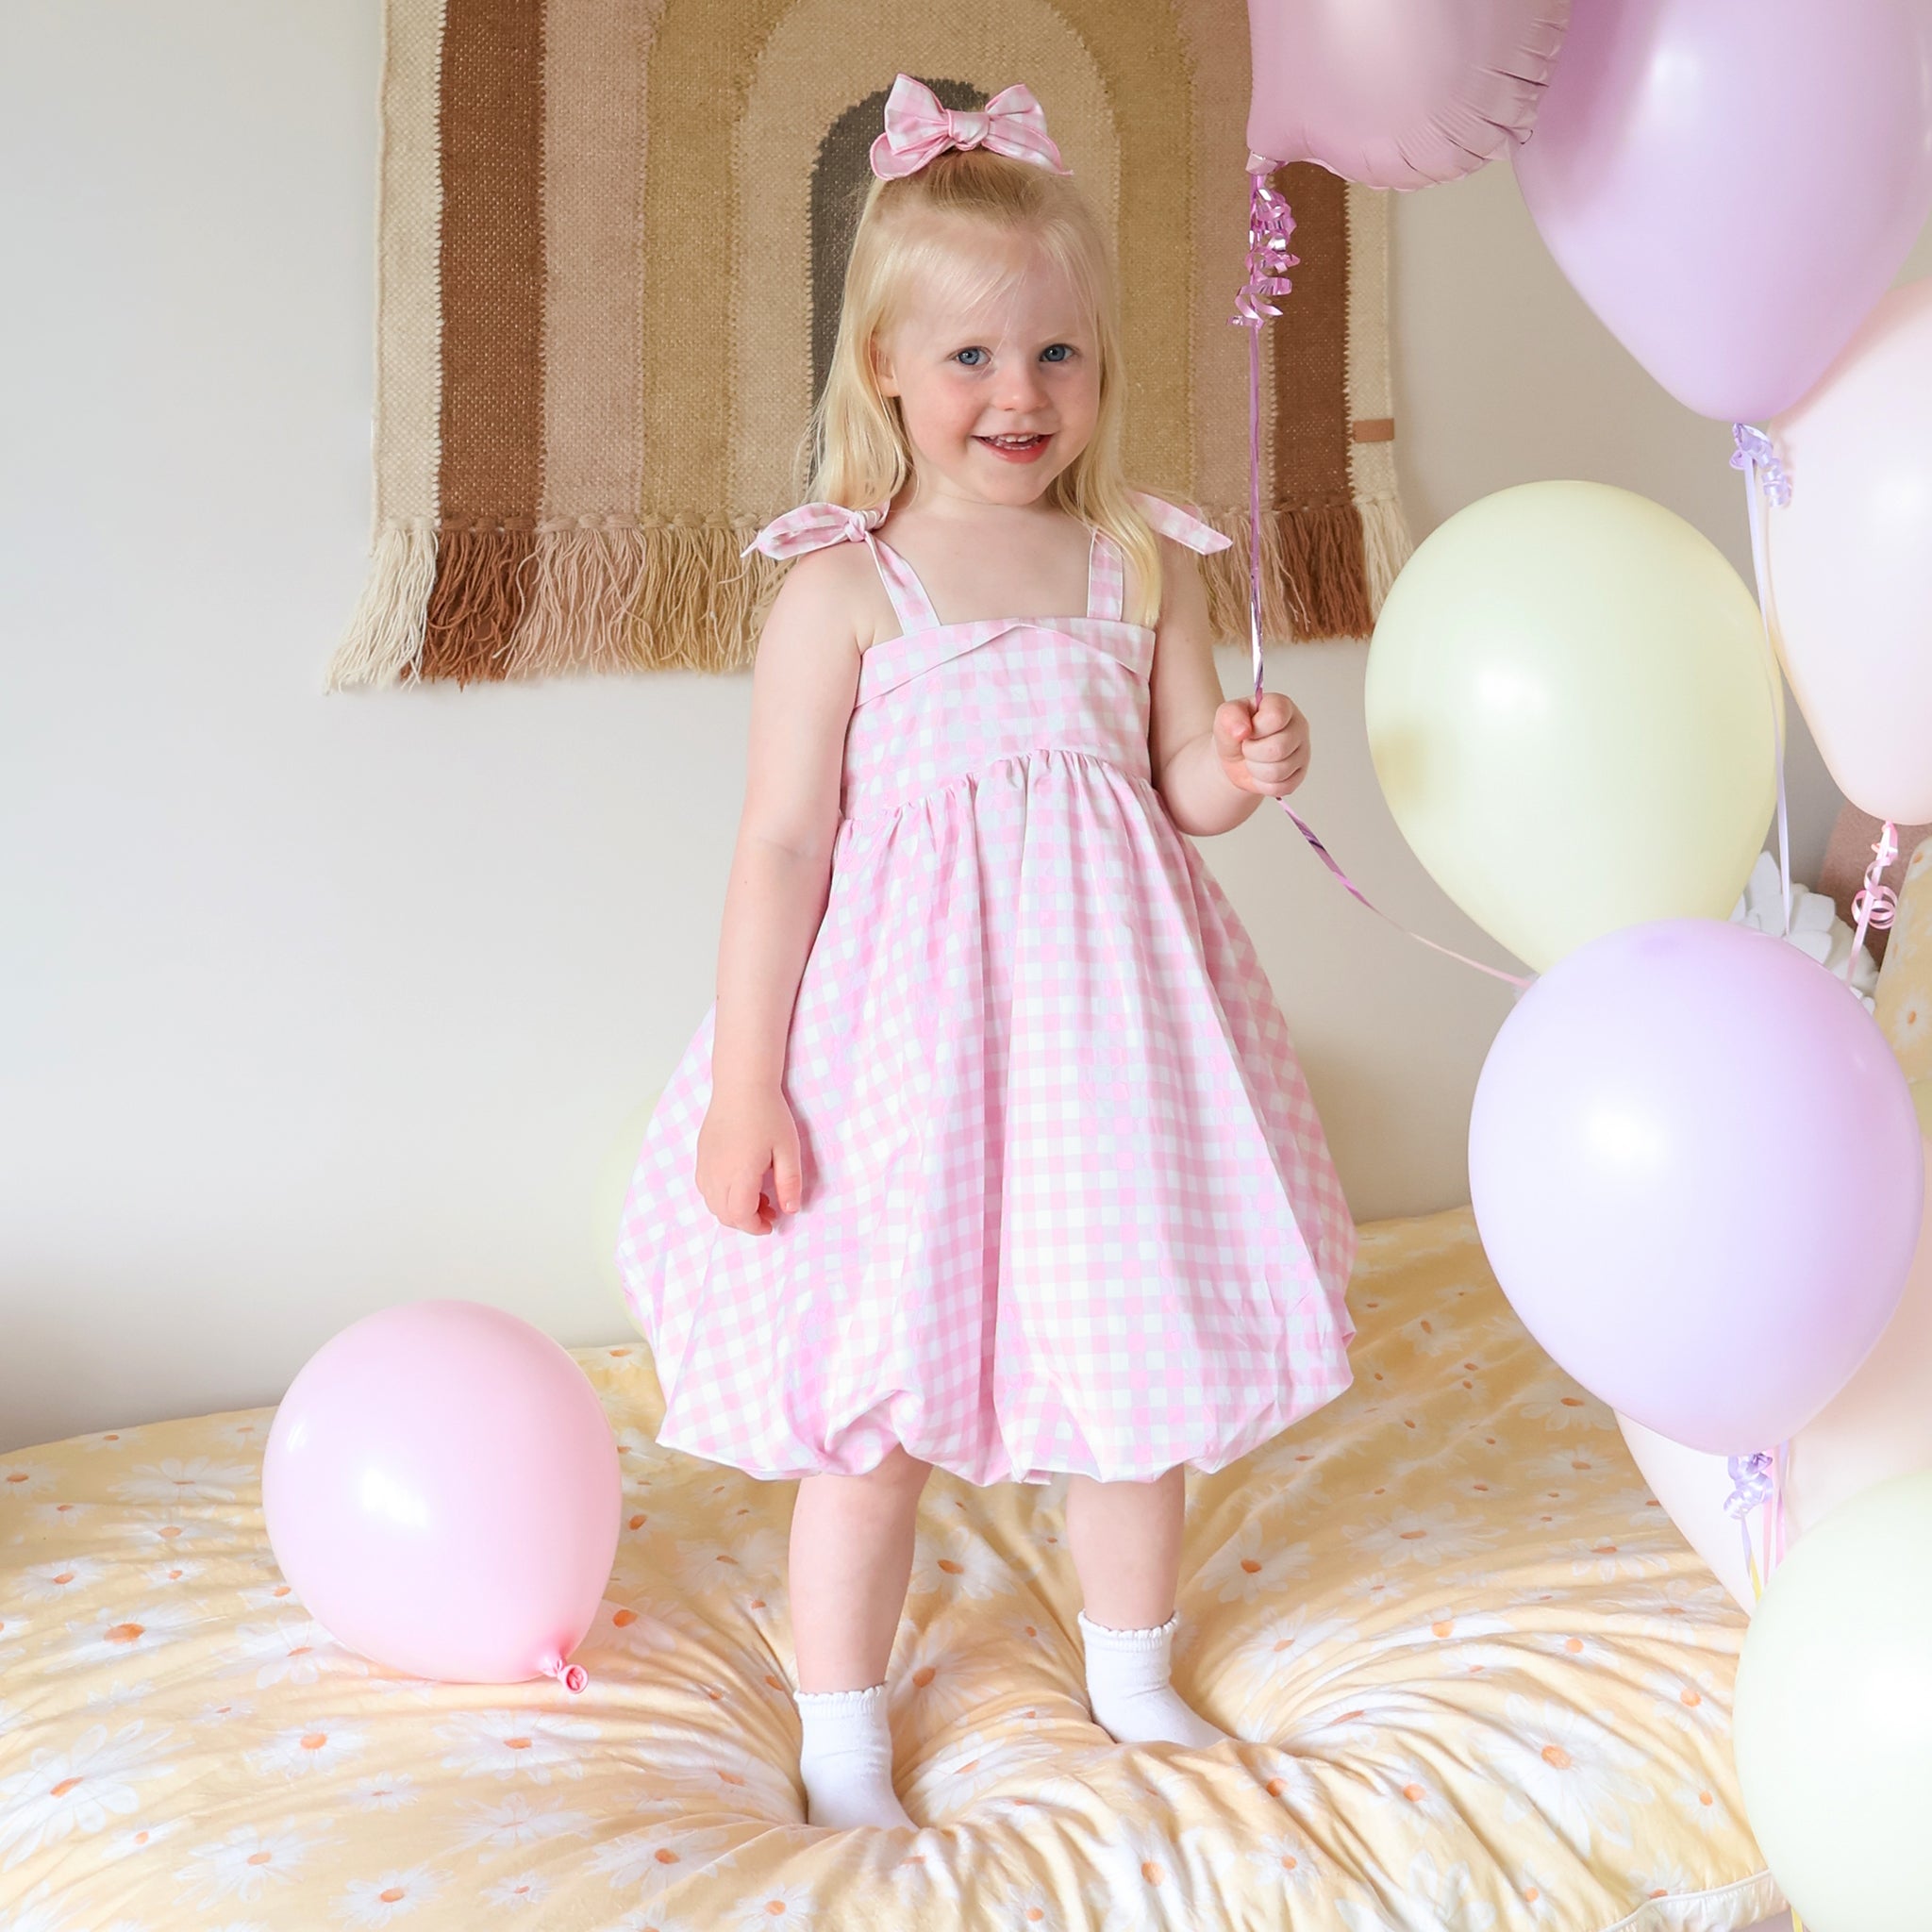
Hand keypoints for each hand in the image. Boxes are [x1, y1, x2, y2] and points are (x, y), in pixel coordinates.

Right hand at [695, 1083, 802, 1234]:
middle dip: (746, 1221)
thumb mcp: (788, 1149)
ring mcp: (705, 1164)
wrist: (741, 1085)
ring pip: (712, 1203)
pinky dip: (721, 1196)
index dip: (755, 1227)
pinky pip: (705, 1188)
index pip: (740, 1216)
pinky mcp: (701, 1156)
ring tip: (758, 1195)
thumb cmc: (768, 1114)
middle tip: (770, 1211)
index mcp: (739, 1174)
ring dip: (733, 1209)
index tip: (772, 1224)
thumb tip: (790, 1210)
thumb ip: (789, 1182)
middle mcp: (716, 1173)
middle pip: (724, 1215)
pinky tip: (739, 1182)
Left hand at [1212, 691, 1308, 798]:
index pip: (1276, 717)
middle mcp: (1299, 726)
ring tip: (1253, 759)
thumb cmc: (1234, 732)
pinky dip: (1262, 784)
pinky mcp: (1300, 775)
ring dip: (1255, 769)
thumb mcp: (1225, 717)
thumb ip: (1230, 716)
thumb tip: (1242, 731)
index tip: (1248, 729)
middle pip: (1278, 748)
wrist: (1235, 757)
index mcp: (1282, 705)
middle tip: (1248, 746)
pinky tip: (1260, 772)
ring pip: (1278, 771)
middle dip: (1252, 752)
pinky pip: (1281, 787)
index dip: (1255, 729)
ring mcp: (1303, 751)